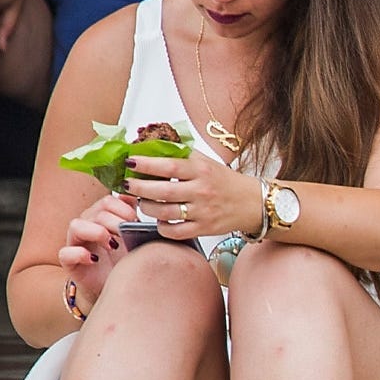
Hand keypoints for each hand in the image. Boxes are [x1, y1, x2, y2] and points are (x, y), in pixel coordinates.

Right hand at [56, 193, 140, 309]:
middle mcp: (88, 226)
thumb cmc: (127, 262)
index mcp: (103, 218)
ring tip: (112, 245)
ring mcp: (76, 244)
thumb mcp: (136, 239)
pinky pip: (65, 253)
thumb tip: (134, 197)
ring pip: (76, 225)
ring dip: (97, 232)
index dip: (122, 208)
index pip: (107, 201)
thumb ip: (134, 218)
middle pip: (96, 212)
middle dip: (115, 221)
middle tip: (128, 234)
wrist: (119, 289)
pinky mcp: (69, 263)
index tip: (136, 221)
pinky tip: (94, 259)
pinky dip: (79, 253)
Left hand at [123, 151, 265, 240]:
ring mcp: (203, 212)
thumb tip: (150, 148)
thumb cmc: (225, 182)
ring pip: (165, 213)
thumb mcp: (206, 162)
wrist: (252, 203)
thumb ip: (181, 155)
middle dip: (138, 188)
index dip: (146, 164)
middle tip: (127, 185)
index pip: (168, 166)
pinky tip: (159, 220)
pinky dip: (162, 227)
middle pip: (162, 191)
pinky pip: (175, 231)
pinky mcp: (204, 229)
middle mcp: (201, 191)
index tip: (130, 162)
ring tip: (141, 201)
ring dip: (146, 207)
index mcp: (201, 170)